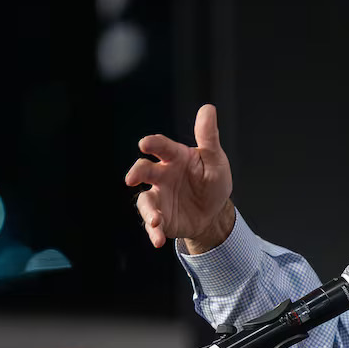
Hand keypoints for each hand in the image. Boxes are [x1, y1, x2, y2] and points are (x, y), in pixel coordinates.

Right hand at [125, 104, 235, 252]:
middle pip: (144, 170)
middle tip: (133, 177)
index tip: (145, 144)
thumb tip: (208, 108)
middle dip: (137, 172)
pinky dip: (153, 232)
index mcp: (175, 157)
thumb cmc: (212, 181)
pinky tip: (158, 239)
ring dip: (147, 211)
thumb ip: (208, 137)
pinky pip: (152, 224)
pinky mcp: (160, 217)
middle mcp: (162, 175)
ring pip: (145, 200)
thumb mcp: (215, 161)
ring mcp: (159, 196)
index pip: (161, 146)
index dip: (152, 143)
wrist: (214, 212)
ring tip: (155, 221)